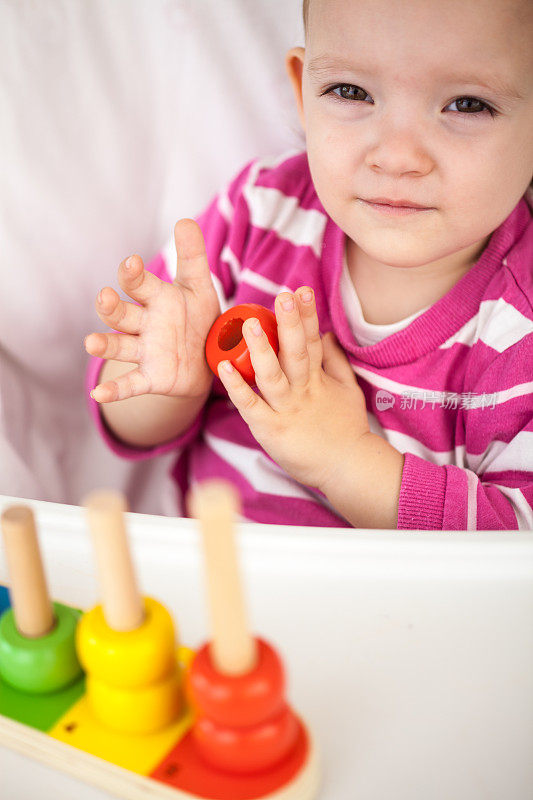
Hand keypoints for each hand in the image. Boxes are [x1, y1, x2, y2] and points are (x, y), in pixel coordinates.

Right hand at [85, 219, 219, 401]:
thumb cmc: (198, 318)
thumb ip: (192, 257)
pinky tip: (99, 395)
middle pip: (121, 314)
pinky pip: (131, 384)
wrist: (208, 359)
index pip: (139, 284)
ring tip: (90, 342)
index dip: (133, 274)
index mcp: (156, 298)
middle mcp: (145, 323)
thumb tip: (185, 220)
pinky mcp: (152, 377)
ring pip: (119, 345)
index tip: (132, 264)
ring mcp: (145, 351)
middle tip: (105, 298)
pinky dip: (115, 391)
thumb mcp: (199, 287)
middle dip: (112, 307)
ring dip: (104, 344)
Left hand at [216, 287, 370, 491]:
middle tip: (283, 296)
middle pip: (296, 352)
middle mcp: (303, 390)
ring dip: (261, 350)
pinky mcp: (271, 429)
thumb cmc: (346, 429)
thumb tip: (326, 334)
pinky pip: (251, 405)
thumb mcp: (348, 390)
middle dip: (290, 323)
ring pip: (272, 375)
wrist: (348, 467)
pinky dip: (237, 387)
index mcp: (318, 379)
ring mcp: (286, 409)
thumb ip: (335, 361)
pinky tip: (224, 368)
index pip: (313, 341)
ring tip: (250, 325)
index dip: (307, 315)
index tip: (302, 290)